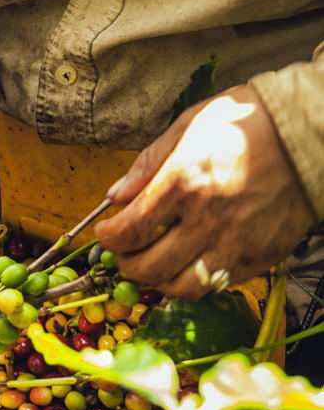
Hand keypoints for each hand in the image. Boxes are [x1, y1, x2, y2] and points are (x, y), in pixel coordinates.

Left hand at [95, 84, 315, 297]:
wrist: (313, 134)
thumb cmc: (248, 122)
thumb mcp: (189, 126)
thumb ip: (148, 164)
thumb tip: (116, 195)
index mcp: (184, 182)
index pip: (129, 231)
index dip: (108, 239)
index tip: (105, 233)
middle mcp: (207, 219)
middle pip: (148, 267)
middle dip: (125, 265)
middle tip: (123, 254)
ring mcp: (235, 243)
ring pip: (181, 287)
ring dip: (157, 282)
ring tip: (151, 266)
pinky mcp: (259, 257)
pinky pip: (216, 285)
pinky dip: (193, 281)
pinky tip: (187, 264)